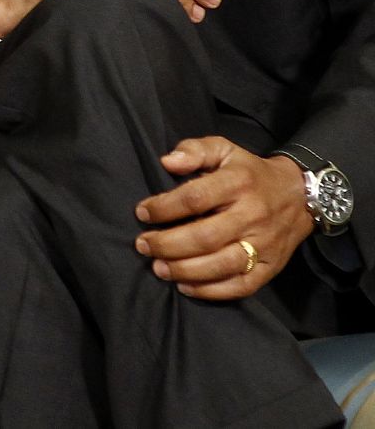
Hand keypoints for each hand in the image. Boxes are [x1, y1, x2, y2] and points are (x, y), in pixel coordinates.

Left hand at [133, 137, 314, 299]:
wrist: (298, 195)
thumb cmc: (248, 173)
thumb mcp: (224, 149)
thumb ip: (194, 150)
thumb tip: (168, 162)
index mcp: (238, 183)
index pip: (194, 198)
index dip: (163, 207)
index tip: (142, 213)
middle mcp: (252, 215)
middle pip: (205, 237)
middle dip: (168, 245)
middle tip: (143, 245)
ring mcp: (263, 244)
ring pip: (222, 265)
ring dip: (185, 271)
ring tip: (159, 268)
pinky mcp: (271, 267)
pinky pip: (241, 286)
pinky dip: (211, 291)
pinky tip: (185, 286)